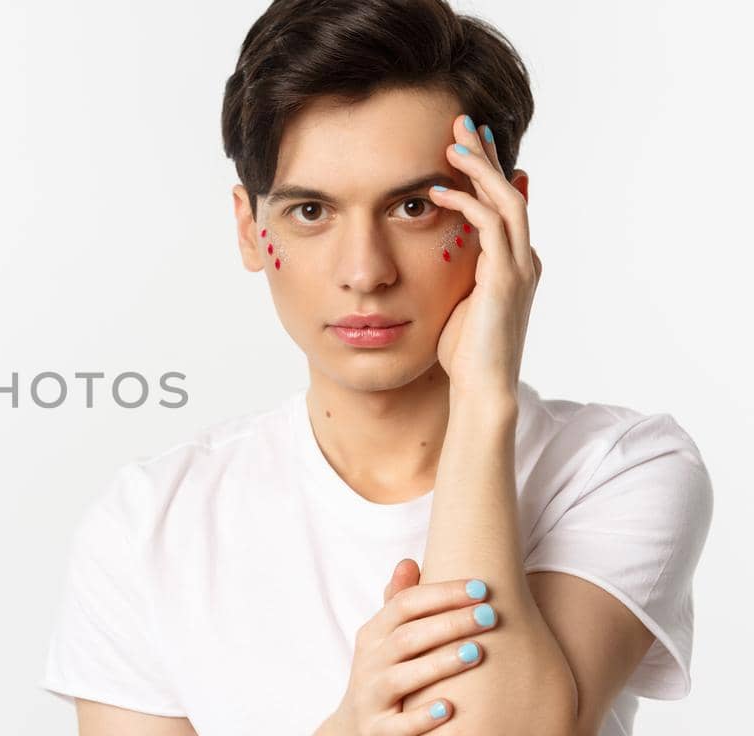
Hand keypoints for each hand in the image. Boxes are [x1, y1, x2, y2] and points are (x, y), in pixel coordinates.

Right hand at [319, 559, 497, 735]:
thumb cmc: (384, 680)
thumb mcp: (384, 641)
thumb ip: (396, 603)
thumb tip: (407, 561)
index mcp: (374, 635)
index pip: (404, 604)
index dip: (441, 594)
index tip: (481, 588)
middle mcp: (369, 662)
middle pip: (407, 637)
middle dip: (449, 624)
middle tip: (489, 615)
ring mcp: (371, 698)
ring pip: (402, 677)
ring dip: (439, 663)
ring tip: (476, 653)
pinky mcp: (376, 732)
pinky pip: (399, 726)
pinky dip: (422, 718)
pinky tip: (449, 709)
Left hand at [429, 114, 541, 400]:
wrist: (482, 390)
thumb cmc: (464, 353)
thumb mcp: (458, 300)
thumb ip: (458, 270)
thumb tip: (443, 245)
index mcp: (514, 263)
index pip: (505, 202)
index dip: (488, 168)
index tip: (464, 140)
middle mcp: (523, 259)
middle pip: (510, 190)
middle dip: (486, 155)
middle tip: (462, 121)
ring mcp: (519, 268)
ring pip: (507, 200)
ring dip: (480, 168)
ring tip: (452, 142)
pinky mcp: (506, 280)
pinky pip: (491, 227)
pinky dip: (466, 204)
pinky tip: (437, 191)